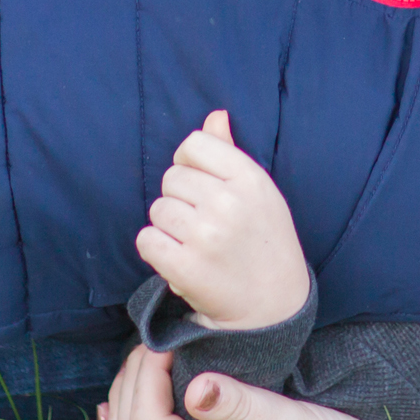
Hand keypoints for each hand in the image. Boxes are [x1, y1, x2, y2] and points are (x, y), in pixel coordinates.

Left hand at [136, 110, 310, 329]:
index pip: (194, 144)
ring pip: (158, 209)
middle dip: (179, 198)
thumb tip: (214, 115)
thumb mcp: (259, 191)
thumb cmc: (264, 240)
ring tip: (193, 241)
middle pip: (171, 178)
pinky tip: (177, 257)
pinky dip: (156, 249)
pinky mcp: (185, 268)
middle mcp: (228, 203)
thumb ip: (231, 152)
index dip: (188, 163)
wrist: (273, 305)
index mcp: (250, 178)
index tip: (200, 185)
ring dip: (168, 225)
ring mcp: (206, 236)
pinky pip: (147, 240)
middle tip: (200, 221)